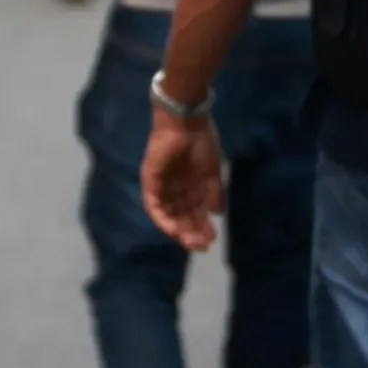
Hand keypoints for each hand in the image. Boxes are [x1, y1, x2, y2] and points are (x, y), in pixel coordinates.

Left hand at [141, 109, 223, 250]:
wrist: (187, 122)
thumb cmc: (201, 142)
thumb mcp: (212, 170)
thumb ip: (214, 192)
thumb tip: (217, 213)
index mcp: (190, 185)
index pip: (194, 212)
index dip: (202, 227)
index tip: (212, 239)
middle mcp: (175, 188)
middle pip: (181, 217)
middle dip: (191, 232)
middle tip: (202, 245)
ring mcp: (161, 186)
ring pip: (168, 215)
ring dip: (178, 230)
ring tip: (190, 241)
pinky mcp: (150, 181)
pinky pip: (154, 205)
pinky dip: (162, 219)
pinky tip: (173, 229)